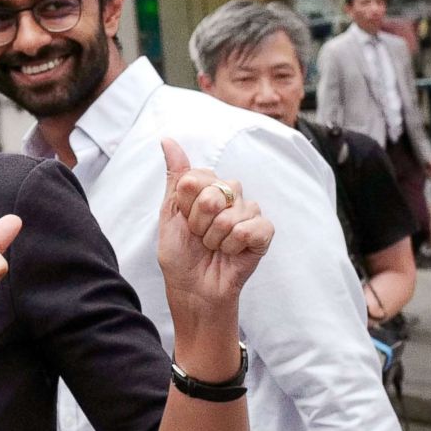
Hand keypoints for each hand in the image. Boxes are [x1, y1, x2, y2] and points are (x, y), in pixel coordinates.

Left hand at [157, 138, 272, 315]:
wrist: (193, 290)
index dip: (185, 206)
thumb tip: (167, 139)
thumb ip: (175, 177)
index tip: (184, 222)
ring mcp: (248, 213)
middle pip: (214, 193)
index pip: (196, 178)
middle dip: (199, 223)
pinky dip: (234, 246)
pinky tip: (232, 253)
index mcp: (207, 187)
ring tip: (214, 248)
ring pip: (231, 214)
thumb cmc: (180, 255)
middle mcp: (230, 195)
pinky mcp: (264, 233)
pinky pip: (250, 229)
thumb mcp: (170, 214)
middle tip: (200, 238)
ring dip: (215, 238)